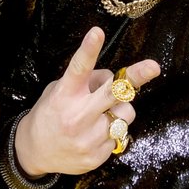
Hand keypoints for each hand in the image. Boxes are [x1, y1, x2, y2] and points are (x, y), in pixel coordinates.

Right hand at [15, 26, 159, 175]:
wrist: (35, 151)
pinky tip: (95, 132)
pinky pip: (120, 134)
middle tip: (153, 66)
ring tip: (102, 112)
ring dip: (120, 108)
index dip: (89, 49)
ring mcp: (88, 137)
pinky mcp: (96, 156)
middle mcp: (77, 114)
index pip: (79, 67)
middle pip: (113, 92)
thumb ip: (86, 81)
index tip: (97, 32)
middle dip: (135, 77)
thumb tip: (113, 78)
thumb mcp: (59, 89)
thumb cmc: (51, 112)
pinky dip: (113, 129)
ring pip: (125, 113)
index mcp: (64, 94)